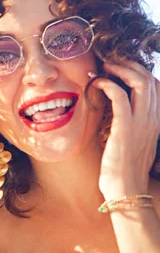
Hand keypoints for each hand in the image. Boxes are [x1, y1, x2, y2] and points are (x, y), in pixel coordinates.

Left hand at [92, 61, 159, 196]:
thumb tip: (116, 112)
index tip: (119, 69)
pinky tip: (98, 84)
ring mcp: (141, 123)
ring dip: (121, 69)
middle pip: (150, 79)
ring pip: (140, 83)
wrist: (125, 190)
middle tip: (111, 62)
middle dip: (130, 65)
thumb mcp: (130, 142)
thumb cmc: (122, 169)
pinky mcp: (125, 128)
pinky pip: (119, 96)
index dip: (139, 72)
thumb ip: (129, 125)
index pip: (156, 87)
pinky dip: (109, 84)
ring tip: (106, 67)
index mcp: (155, 122)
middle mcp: (152, 119)